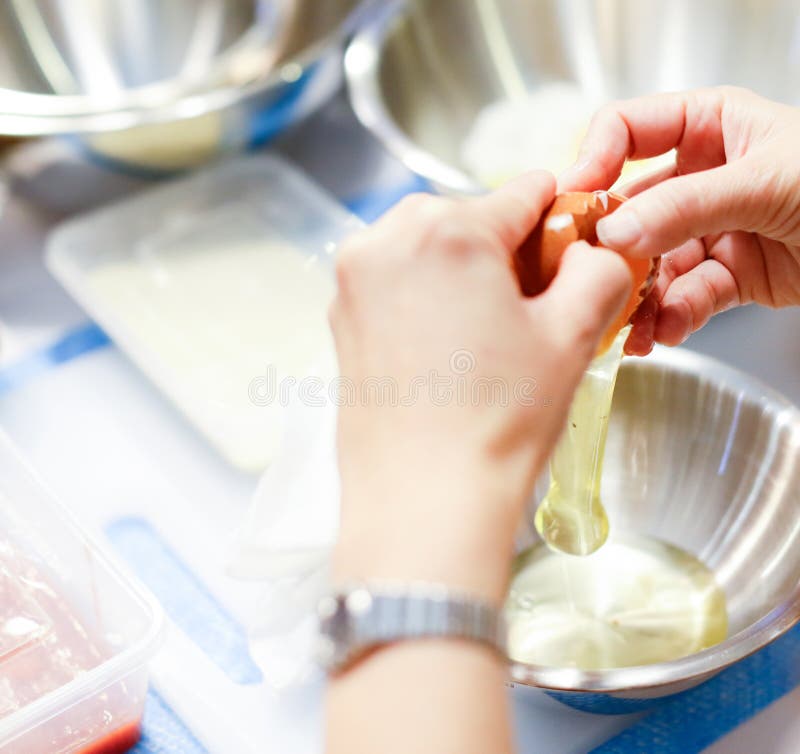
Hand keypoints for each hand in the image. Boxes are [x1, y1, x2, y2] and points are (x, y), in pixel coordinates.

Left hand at [329, 172, 630, 602]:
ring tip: (489, 331)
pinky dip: (428, 293)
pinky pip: (396, 279)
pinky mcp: (340, 316)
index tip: (573, 249)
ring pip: (428, 245)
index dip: (561, 218)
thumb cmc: (496, 421)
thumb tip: (597, 248)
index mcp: (447, 231)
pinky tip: (450, 345)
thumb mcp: (572, 335)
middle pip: (470, 215)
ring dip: (464, 270)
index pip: (525, 191)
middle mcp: (387, 241)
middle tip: (532, 304)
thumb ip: (600, 269)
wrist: (422, 500)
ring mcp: (354, 280)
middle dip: (507, 248)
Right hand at [559, 87, 799, 354]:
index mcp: (709, 127)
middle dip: (610, 249)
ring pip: (653, 264)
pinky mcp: (728, 276)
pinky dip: (671, 319)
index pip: (626, 130)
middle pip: (630, 209)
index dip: (593, 160)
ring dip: (636, 298)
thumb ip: (685, 205)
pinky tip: (662, 334)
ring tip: (626, 326)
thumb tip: (614, 232)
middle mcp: (701, 178)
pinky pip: (685, 298)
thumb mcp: (765, 181)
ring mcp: (711, 229)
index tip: (574, 200)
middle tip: (587, 279)